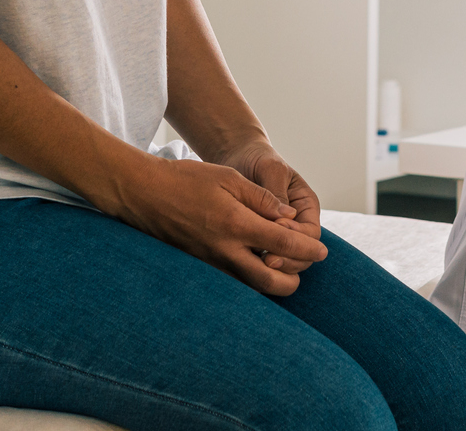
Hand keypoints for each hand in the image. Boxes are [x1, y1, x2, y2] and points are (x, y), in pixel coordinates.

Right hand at [104, 151, 326, 295]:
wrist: (143, 194)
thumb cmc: (186, 180)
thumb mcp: (228, 178)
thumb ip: (262, 198)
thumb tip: (289, 216)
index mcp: (237, 224)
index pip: (284, 244)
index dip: (308, 250)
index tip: (322, 251)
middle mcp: (226, 250)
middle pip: (271, 281)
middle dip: (293, 279)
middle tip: (303, 268)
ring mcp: (211, 264)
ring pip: (251, 288)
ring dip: (272, 282)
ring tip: (282, 267)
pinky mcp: (200, 268)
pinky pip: (232, 283)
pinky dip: (250, 280)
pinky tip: (254, 265)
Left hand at [219, 139, 324, 276]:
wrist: (237, 158)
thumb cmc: (258, 159)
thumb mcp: (271, 169)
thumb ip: (277, 192)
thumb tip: (285, 218)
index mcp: (305, 206)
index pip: (311, 234)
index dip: (298, 239)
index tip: (276, 232)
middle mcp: (297, 224)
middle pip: (303, 254)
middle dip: (288, 259)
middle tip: (267, 260)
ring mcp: (279, 234)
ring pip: (286, 261)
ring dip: (276, 266)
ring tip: (257, 263)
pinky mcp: (260, 240)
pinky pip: (266, 258)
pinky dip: (259, 265)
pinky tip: (246, 263)